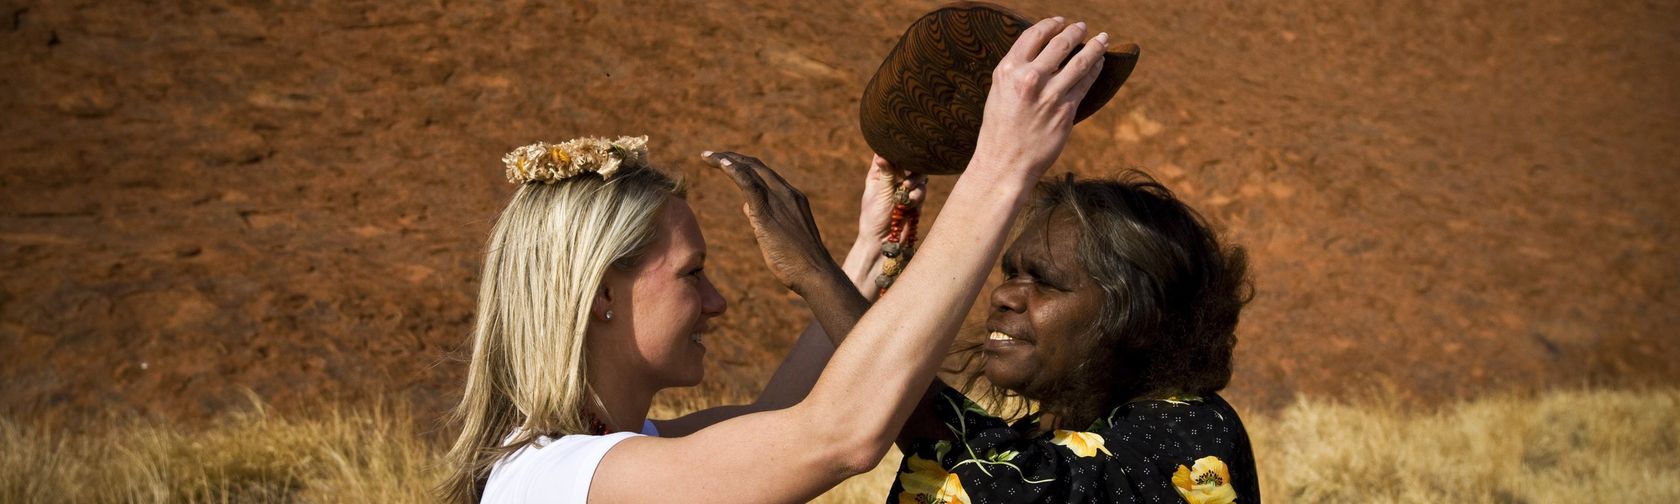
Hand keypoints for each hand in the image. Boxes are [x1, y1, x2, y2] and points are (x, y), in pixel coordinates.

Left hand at [702, 150, 837, 293]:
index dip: (744, 165)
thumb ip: (764, 217)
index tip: (725, 162)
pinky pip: (748, 184)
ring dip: (726, 160)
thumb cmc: (798, 260)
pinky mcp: (767, 211)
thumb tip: (747, 207)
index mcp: (792, 196)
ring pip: (750, 170)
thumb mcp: (780, 233)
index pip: (764, 174)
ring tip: (707, 156)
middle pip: (755, 166)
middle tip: (710, 155)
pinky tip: (721, 163)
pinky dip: (734, 171)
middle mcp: (786, 192)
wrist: (815, 272)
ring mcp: (778, 199)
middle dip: (731, 157)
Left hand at [856, 155, 926, 246]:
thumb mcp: (879, 192)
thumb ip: (886, 173)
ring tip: (907, 187)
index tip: (899, 147)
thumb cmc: (874, 217)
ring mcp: (905, 189)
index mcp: (878, 174)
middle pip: (907, 162)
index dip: (893, 149)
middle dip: (910, 166)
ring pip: (918, 175)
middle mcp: (892, 179)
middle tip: (905, 171)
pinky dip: (917, 194)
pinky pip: (922, 190)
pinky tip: (910, 202)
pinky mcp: (915, 200)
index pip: (886, 154)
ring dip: (914, 180)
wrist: (883, 242)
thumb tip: (882, 153)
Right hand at [971, 17, 1108, 180]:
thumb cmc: (999, 129)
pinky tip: (1099, 63)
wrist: (1004, 163)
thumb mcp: (999, 92)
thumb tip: (1040, 51)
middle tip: (1083, 27)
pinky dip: (1095, 69)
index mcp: (1008, 70)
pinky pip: (1086, 83)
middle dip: (1075, 31)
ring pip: (1080, 61)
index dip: (1051, 24)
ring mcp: (1050, 94)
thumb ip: (1017, 70)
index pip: (1034, 35)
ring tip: (1102, 39)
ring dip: (1095, 46)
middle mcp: (1029, 78)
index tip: (1060, 21)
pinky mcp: (1066, 110)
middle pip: (1060, 43)